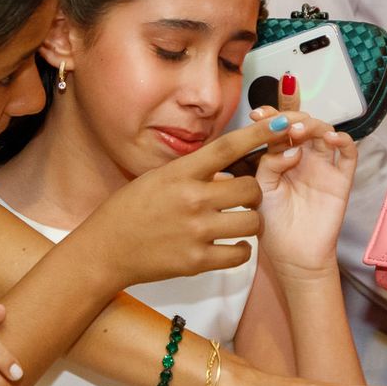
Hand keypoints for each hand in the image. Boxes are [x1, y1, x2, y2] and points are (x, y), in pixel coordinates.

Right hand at [73, 116, 286, 288]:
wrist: (105, 250)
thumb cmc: (131, 210)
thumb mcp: (158, 178)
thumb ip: (193, 172)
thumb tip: (227, 163)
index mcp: (180, 172)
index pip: (227, 147)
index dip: (258, 134)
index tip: (281, 124)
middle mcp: (191, 199)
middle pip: (249, 188)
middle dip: (254, 193)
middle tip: (245, 198)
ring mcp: (196, 231)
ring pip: (252, 221)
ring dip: (252, 221)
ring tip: (241, 222)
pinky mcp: (197, 261)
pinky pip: (241, 253)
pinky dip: (242, 249)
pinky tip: (233, 245)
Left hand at [250, 108, 356, 277]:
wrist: (293, 255)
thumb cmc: (273, 224)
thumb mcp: (261, 189)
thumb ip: (269, 164)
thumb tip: (289, 147)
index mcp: (280, 157)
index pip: (278, 128)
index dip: (270, 116)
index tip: (257, 114)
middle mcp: (303, 157)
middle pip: (303, 123)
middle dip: (292, 116)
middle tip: (283, 123)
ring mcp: (323, 167)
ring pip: (324, 132)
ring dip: (314, 124)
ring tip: (299, 130)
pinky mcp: (341, 180)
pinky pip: (349, 154)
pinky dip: (343, 141)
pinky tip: (331, 138)